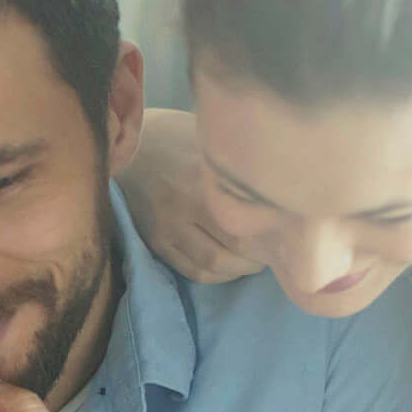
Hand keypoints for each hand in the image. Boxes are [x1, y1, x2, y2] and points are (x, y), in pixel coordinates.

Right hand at [119, 108, 266, 285]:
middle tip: (271, 249)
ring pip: (211, 266)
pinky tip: (228, 263)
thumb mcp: (212, 146)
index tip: (282, 234)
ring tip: (251, 258)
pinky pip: (191, 270)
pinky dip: (215, 273)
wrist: (129, 146)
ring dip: (237, 269)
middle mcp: (182, 209)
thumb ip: (238, 172)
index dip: (269, 240)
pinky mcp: (156, 241)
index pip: (244, 229)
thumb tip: (279, 194)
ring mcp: (166, 229)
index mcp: (201, 182)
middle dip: (258, 258)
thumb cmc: (179, 137)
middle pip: (231, 251)